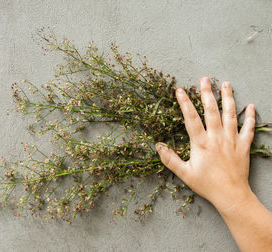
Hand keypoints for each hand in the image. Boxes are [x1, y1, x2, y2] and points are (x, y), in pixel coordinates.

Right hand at [156, 77, 255, 211]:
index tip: (180, 90)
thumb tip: (158, 146)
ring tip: (226, 84)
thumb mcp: (184, 174)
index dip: (185, 103)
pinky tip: (251, 106)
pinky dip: (251, 117)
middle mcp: (217, 138)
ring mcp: (232, 140)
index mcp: (201, 143)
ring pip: (231, 115)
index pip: (191, 118)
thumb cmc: (207, 185)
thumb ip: (170, 159)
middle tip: (205, 79)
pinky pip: (249, 128)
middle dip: (207, 93)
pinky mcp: (244, 146)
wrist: (231, 196)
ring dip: (228, 98)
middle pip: (212, 111)